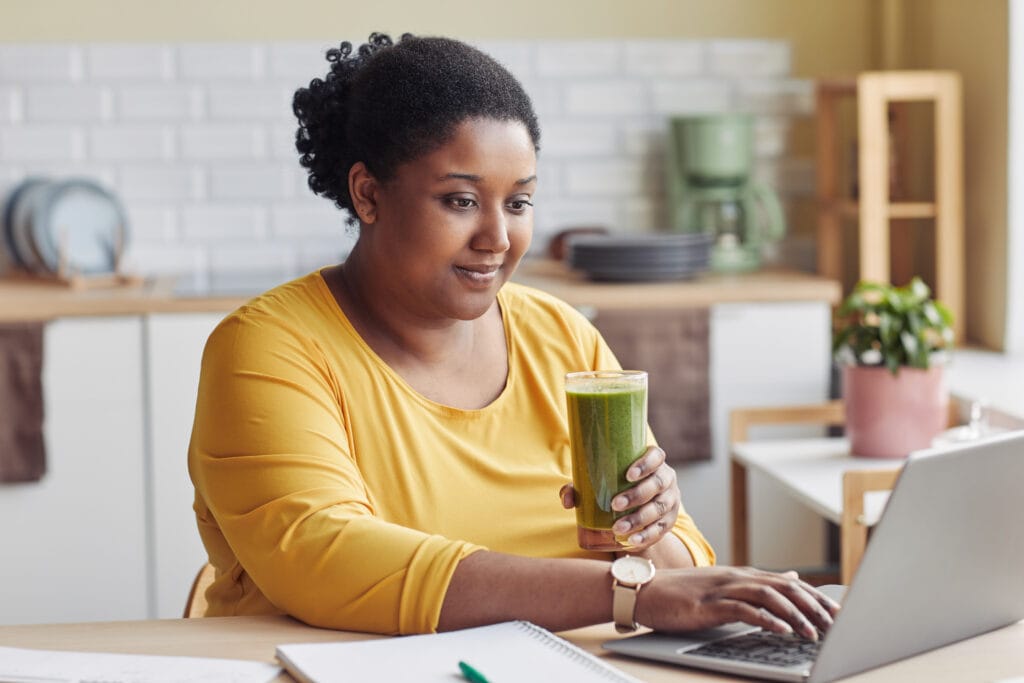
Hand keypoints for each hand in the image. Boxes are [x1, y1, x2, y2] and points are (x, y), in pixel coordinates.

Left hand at [559, 446, 680, 550]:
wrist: (637, 507)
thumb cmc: (616, 487)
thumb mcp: (601, 482)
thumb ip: (580, 487)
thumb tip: (566, 499)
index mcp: (654, 462)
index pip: (656, 456)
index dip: (646, 464)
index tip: (628, 475)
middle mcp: (666, 479)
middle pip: (657, 484)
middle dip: (636, 495)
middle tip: (614, 504)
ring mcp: (670, 500)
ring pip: (659, 508)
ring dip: (639, 519)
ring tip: (618, 528)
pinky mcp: (669, 521)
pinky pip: (661, 530)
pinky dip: (646, 536)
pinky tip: (632, 541)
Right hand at [636, 566, 840, 639]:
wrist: (646, 590)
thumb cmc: (683, 593)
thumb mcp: (726, 586)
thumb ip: (758, 583)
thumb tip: (791, 578)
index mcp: (743, 575)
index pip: (788, 584)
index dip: (816, 597)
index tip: (838, 613)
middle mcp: (737, 577)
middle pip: (785, 588)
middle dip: (814, 606)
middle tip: (836, 625)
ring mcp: (723, 589)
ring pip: (769, 597)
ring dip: (794, 616)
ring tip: (813, 633)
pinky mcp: (709, 604)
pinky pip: (743, 610)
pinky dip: (766, 620)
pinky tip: (781, 631)